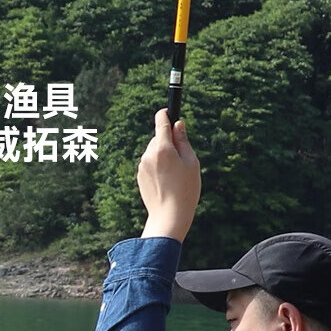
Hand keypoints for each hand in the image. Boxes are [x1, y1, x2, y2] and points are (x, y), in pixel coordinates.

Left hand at [137, 109, 200, 241]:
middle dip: (168, 141)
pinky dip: (157, 167)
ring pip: (153, 151)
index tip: (169, 113)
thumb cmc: (185, 190)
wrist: (168, 217)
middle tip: (181, 158)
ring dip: (162, 155)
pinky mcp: (140, 176)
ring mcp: (142, 166)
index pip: (161, 121)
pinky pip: (149, 164)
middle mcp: (148, 154)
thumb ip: (183, 141)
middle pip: (158, 138)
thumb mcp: (191, 162)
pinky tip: (166, 182)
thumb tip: (177, 124)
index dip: (166, 114)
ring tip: (174, 175)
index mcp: (162, 148)